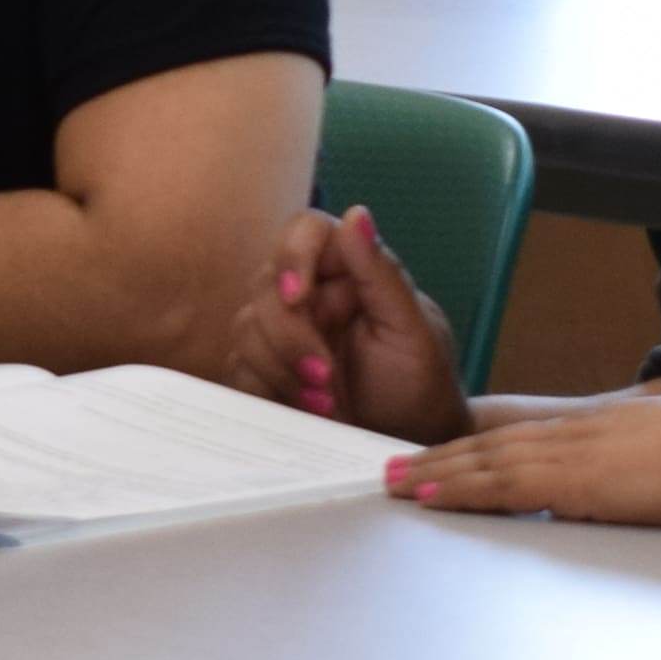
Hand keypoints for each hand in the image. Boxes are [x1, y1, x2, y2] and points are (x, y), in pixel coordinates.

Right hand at [236, 205, 470, 442]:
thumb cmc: (421, 385)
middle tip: (325, 378)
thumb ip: (382, 274)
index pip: (304, 231)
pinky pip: (239, 372)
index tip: (299, 298)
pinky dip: (267, 393)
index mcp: (348, 269)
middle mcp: (310, 294)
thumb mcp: (411, 331)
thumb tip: (357, 214)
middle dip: (290, 337)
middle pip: (265, 285)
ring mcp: (282, 334)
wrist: (409, 445)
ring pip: (246, 329)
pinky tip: (302, 415)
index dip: (291, 256)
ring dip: (280, 370)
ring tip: (326, 405)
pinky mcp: (265, 373)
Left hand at [380, 390, 660, 529]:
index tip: (443, 456)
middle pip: (491, 443)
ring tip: (394, 484)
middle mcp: (576, 430)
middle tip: (393, 470)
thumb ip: (644, 473)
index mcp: (600, 427)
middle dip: (439, 458)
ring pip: (484, 461)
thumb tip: (635, 489)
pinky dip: (458, 489)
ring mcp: (571, 452)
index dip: (477, 447)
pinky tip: (429, 496)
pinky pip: (500, 484)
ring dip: (435, 472)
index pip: (523, 437)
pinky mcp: (573, 478)